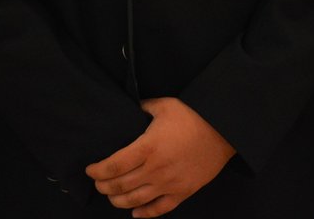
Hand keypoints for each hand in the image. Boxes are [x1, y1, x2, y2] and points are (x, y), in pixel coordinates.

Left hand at [85, 97, 233, 216]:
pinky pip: (159, 209)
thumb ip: (142, 108)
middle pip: (120, 185)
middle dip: (103, 186)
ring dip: (118, 201)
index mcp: (148, 147)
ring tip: (112, 196)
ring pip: (135, 201)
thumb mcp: (164, 105)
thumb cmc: (193, 115)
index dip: (97, 171)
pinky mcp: (182, 192)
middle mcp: (156, 169)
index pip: (113, 166)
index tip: (89, 170)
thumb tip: (129, 107)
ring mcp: (169, 183)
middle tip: (97, 183)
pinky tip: (135, 213)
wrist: (223, 130)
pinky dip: (144, 214)